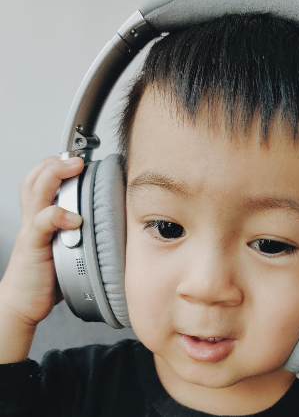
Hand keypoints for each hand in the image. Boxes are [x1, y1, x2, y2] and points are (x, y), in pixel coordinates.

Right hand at [0, 156, 83, 327]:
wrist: (23, 302)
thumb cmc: (48, 275)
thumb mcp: (68, 245)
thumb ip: (83, 230)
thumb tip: (114, 221)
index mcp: (43, 216)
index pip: (42, 180)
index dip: (57, 165)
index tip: (80, 156)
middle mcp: (35, 218)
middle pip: (36, 179)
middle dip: (55, 162)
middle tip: (77, 157)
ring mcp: (32, 230)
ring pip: (36, 192)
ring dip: (54, 175)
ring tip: (74, 167)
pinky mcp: (33, 246)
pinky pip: (41, 223)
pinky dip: (57, 215)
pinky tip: (74, 218)